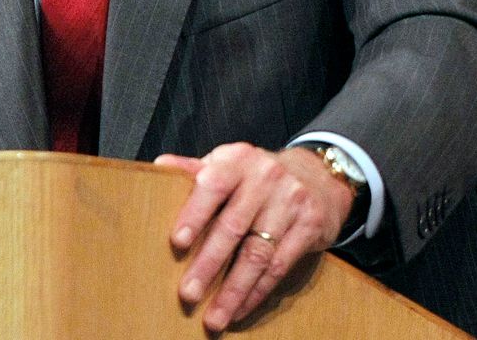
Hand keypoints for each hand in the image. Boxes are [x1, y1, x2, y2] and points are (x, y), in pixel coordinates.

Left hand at [155, 143, 353, 332]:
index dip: (195, 214)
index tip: (178, 243)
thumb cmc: (257, 176)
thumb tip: (160, 167)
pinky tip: (240, 308)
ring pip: (258, 253)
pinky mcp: (310, 226)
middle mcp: (266, 177)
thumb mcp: (229, 164)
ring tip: (215, 316)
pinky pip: (280, 265)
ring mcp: (291, 201)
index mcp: (238, 160)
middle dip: (209, 264)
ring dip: (234, 290)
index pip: (213, 185)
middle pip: (233, 226)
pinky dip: (257, 291)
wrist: (316, 176)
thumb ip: (196, 169)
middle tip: (188, 294)